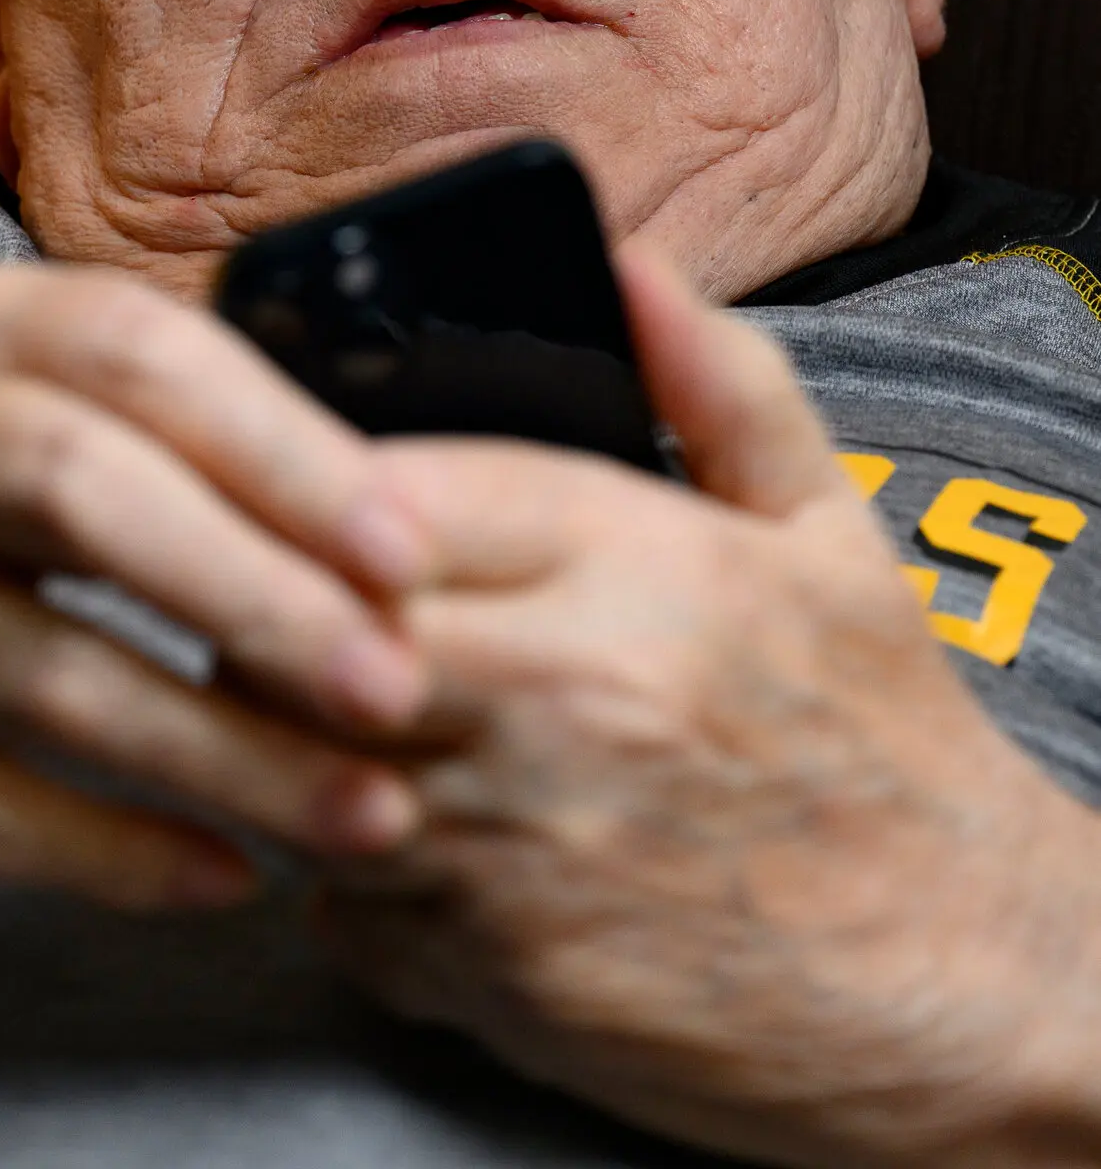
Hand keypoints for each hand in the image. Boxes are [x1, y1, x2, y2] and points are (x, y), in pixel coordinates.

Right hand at [0, 261, 427, 909]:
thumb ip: (151, 390)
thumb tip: (368, 481)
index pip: (139, 355)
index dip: (282, 449)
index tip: (403, 545)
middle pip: (83, 498)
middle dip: (258, 597)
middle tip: (396, 685)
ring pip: (41, 675)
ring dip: (218, 755)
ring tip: (363, 809)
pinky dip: (103, 851)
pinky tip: (219, 875)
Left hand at [318, 254, 1100, 1167]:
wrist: (958, 975)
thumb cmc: (880, 738)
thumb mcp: (826, 526)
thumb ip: (718, 380)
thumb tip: (627, 264)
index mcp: (636, 564)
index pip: (385, 493)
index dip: (315, 489)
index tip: (315, 498)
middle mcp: (558, 699)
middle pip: (306, 627)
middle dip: (280, 608)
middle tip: (306, 600)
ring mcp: (517, 847)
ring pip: (298, 766)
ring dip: (294, 736)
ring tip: (349, 709)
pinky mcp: (491, 974)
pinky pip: (339, 902)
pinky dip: (347, 868)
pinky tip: (410, 833)